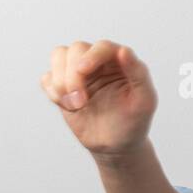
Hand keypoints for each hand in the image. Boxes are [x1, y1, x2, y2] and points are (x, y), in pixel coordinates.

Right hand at [40, 40, 157, 159]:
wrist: (116, 145)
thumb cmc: (134, 122)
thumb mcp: (145, 101)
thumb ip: (139, 74)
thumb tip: (123, 50)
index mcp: (119, 62)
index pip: (102, 47)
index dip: (91, 56)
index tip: (83, 71)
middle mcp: (98, 62)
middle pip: (76, 49)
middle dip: (73, 75)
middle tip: (81, 102)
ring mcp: (78, 73)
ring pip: (58, 56)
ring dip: (60, 81)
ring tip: (74, 105)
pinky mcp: (63, 87)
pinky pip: (47, 77)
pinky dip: (51, 90)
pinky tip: (66, 106)